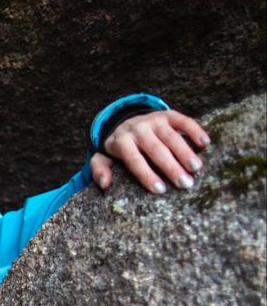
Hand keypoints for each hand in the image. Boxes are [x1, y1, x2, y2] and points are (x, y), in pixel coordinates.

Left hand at [91, 110, 208, 192]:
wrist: (125, 122)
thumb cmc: (118, 148)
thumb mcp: (103, 158)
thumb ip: (100, 169)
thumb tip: (104, 184)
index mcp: (121, 142)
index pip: (134, 160)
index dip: (147, 175)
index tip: (160, 190)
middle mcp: (138, 129)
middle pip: (156, 150)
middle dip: (171, 167)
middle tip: (185, 184)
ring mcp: (154, 121)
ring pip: (171, 137)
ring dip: (185, 152)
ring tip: (197, 168)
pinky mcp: (168, 115)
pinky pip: (183, 121)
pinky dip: (195, 130)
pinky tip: (205, 143)